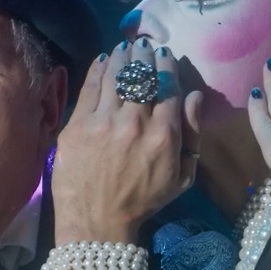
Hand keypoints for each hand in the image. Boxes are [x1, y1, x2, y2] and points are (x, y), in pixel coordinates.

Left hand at [52, 42, 201, 244]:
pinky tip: (104, 59)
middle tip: (144, 45)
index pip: (168, 85)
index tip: (165, 54)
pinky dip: (99, 68)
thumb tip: (194, 96)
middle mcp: (135, 122)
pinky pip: (90, 87)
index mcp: (165, 135)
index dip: (167, 65)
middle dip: (145, 55)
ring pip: (116, 75)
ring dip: (122, 56)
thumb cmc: (143, 202)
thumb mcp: (182, 177)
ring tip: (125, 47)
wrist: (97, 223)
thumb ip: (193, 135)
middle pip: (142, 75)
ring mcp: (103, 122)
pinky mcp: (77, 125)